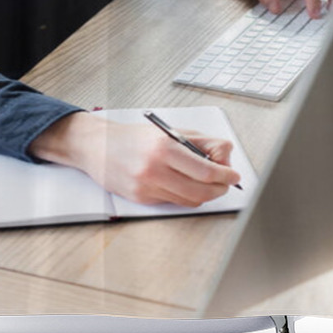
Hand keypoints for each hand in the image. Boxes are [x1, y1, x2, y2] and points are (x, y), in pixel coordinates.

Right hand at [29, 112, 240, 206]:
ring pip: (189, 200)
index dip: (226, 175)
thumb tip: (225, 154)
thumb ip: (199, 141)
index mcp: (164, 148)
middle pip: (201, 190)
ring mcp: (146, 187)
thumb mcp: (168, 131)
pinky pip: (172, 202)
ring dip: (204, 195)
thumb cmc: (134, 137)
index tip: (234, 175)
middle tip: (225, 183)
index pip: (206, 170)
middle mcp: (155, 169)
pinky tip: (184, 186)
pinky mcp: (140, 199)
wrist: (97, 146)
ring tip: (208, 185)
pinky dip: (184, 196)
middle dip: (219, 189)